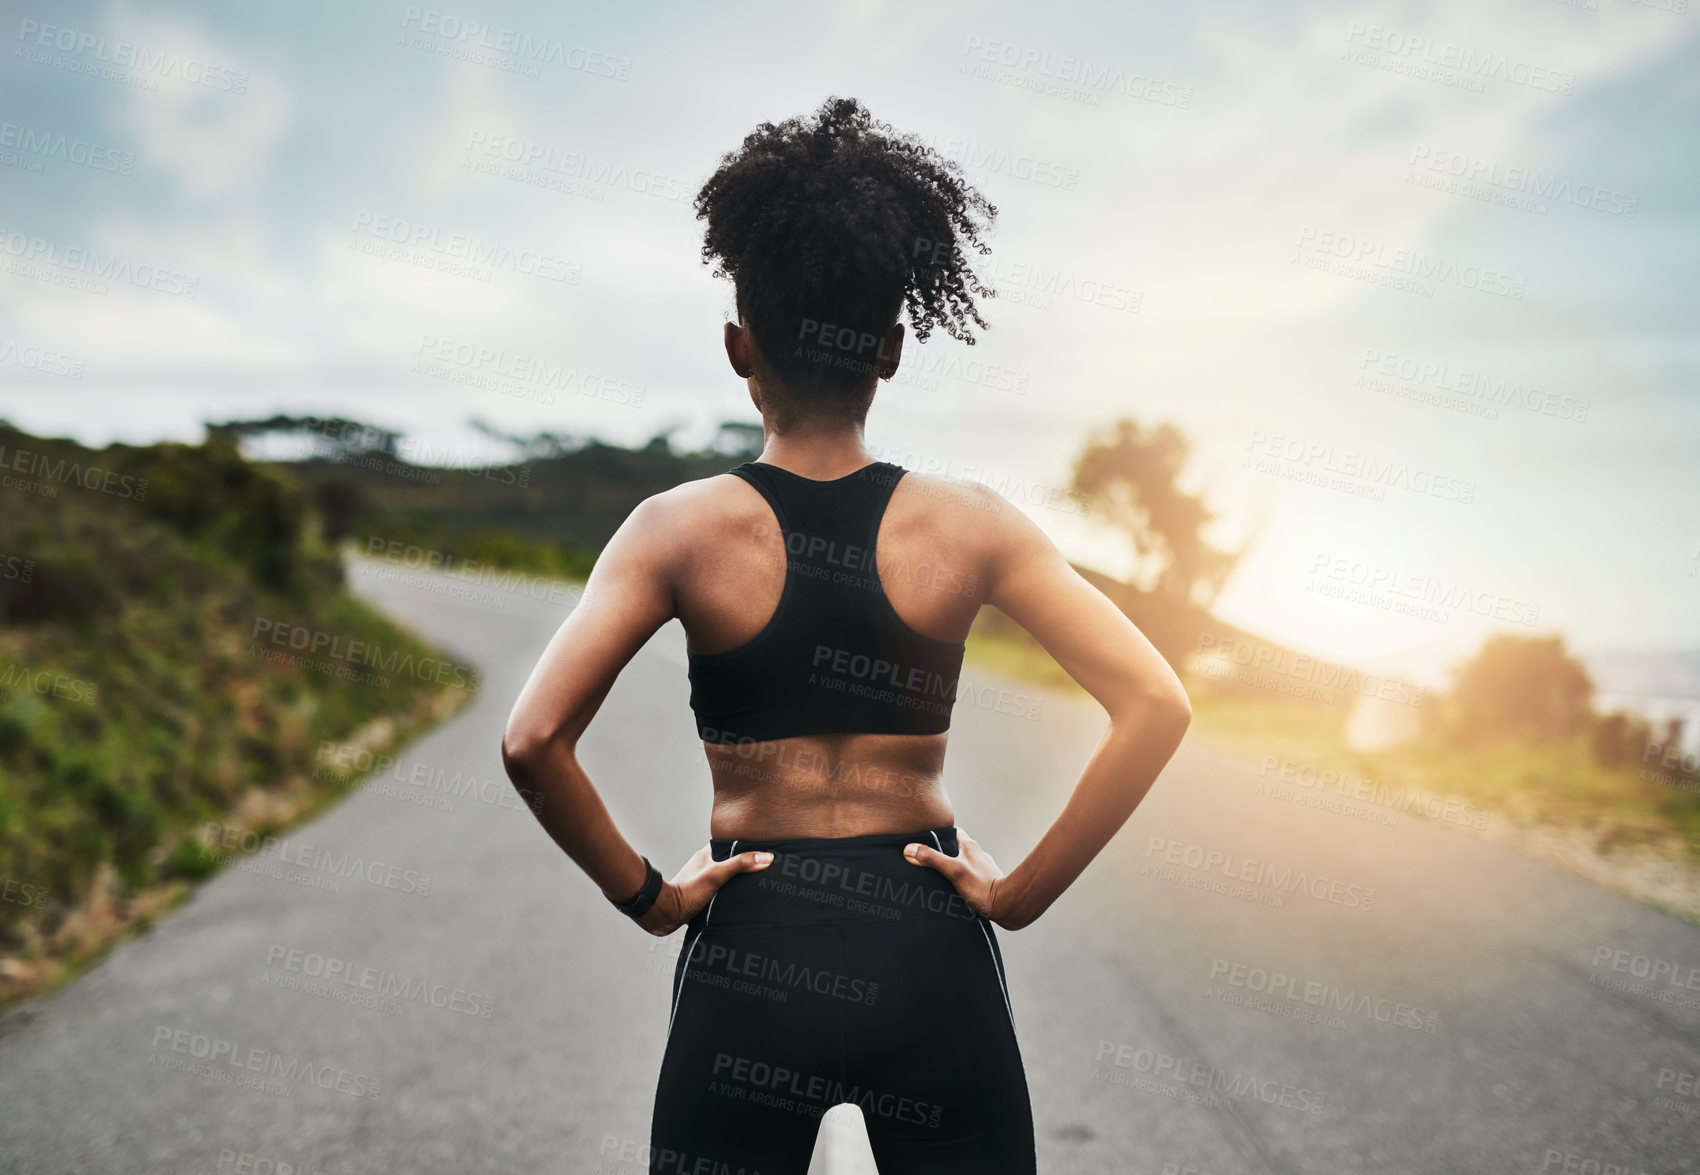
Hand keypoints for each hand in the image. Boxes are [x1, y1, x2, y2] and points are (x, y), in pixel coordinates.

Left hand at [633, 844, 772, 935]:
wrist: (666, 913)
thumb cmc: (686, 892)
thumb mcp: (717, 874)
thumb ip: (740, 864)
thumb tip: (765, 857)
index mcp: (707, 854)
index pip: (731, 844)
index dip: (747, 846)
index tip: (763, 849)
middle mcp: (705, 866)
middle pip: (730, 862)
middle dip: (745, 867)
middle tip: (763, 871)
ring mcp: (703, 881)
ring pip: (726, 878)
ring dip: (737, 883)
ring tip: (755, 887)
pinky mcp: (702, 896)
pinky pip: (721, 892)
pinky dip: (729, 895)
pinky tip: (738, 901)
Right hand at [903, 829, 1026, 929]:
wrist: (1006, 905)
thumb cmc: (983, 888)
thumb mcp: (953, 871)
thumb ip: (932, 859)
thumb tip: (910, 849)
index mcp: (969, 846)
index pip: (951, 832)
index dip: (938, 834)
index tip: (925, 839)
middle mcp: (976, 853)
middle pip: (955, 847)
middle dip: (941, 852)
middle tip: (926, 860)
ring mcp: (981, 867)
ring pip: (962, 861)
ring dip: (950, 866)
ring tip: (937, 876)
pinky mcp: (984, 881)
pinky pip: (968, 875)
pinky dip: (959, 878)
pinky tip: (953, 889)